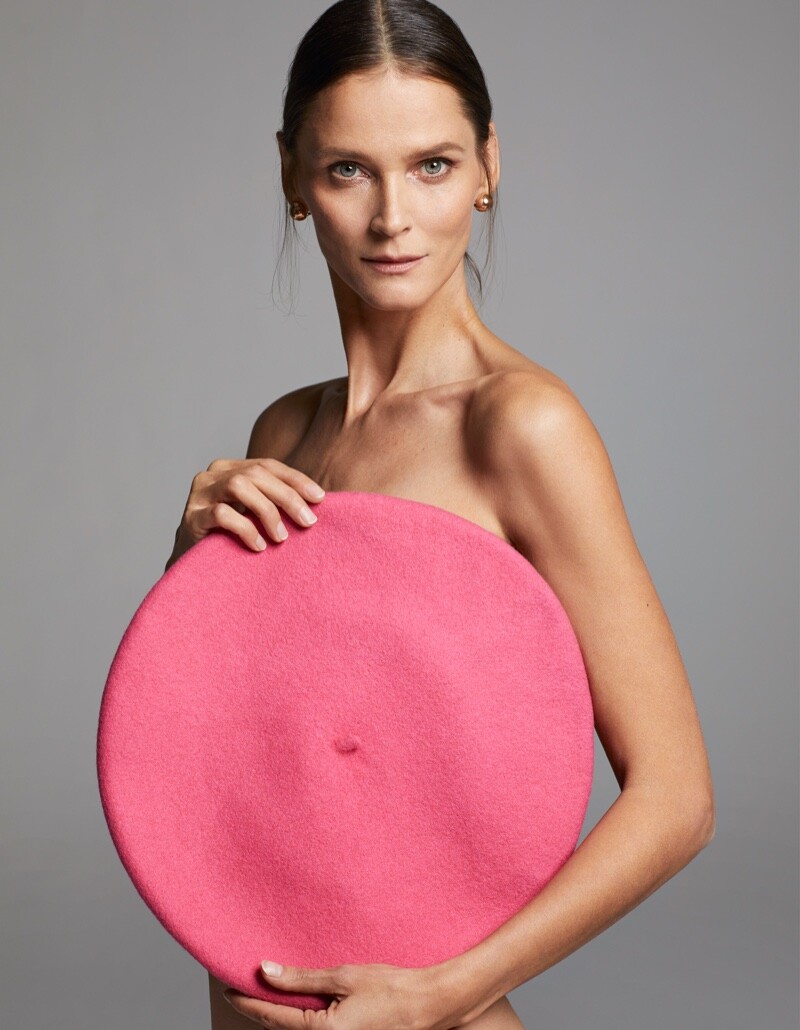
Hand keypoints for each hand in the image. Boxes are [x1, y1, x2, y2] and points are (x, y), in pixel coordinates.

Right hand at [165, 457, 325, 570]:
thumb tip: (318, 501)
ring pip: (239, 486)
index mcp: (230, 468)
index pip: (268, 465)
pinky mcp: (191, 517)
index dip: (296, 480)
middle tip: (308, 522)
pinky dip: (246, 529)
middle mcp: (212, 475)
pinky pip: (222, 514)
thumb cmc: (231, 538)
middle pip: (256, 473)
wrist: (194, 566)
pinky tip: (258, 546)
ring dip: (267, 511)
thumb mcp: (254, 514)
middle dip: (287, 496)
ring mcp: (198, 494)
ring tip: (281, 538)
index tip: (320, 498)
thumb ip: (275, 500)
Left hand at [222, 958, 455, 1029]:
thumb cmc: (391, 989)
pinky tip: (297, 1007)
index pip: (273, 1017)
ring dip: (281, 1018)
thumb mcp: (343, 976)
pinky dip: (299, 1022)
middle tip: (243, 991)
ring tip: (267, 996)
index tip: (230, 990)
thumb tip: (266, 971)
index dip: (249, 1002)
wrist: (428, 1005)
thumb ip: (301, 978)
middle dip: (262, 1012)